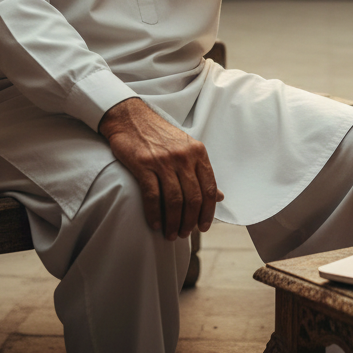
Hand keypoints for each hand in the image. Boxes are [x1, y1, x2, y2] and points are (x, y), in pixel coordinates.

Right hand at [99, 97, 222, 239]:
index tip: (203, 227)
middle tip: (184, 234)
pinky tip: (155, 225)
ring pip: (174, 200)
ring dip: (173, 222)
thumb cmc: (160, 135)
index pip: (209, 189)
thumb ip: (201, 172)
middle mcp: (183, 156)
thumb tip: (220, 196)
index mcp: (198, 152)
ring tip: (170, 234)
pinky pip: (152, 196)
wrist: (131, 118)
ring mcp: (163, 160)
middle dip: (190, 222)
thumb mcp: (187, 148)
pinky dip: (155, 214)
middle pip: (193, 198)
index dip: (208, 212)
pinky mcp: (143, 164)